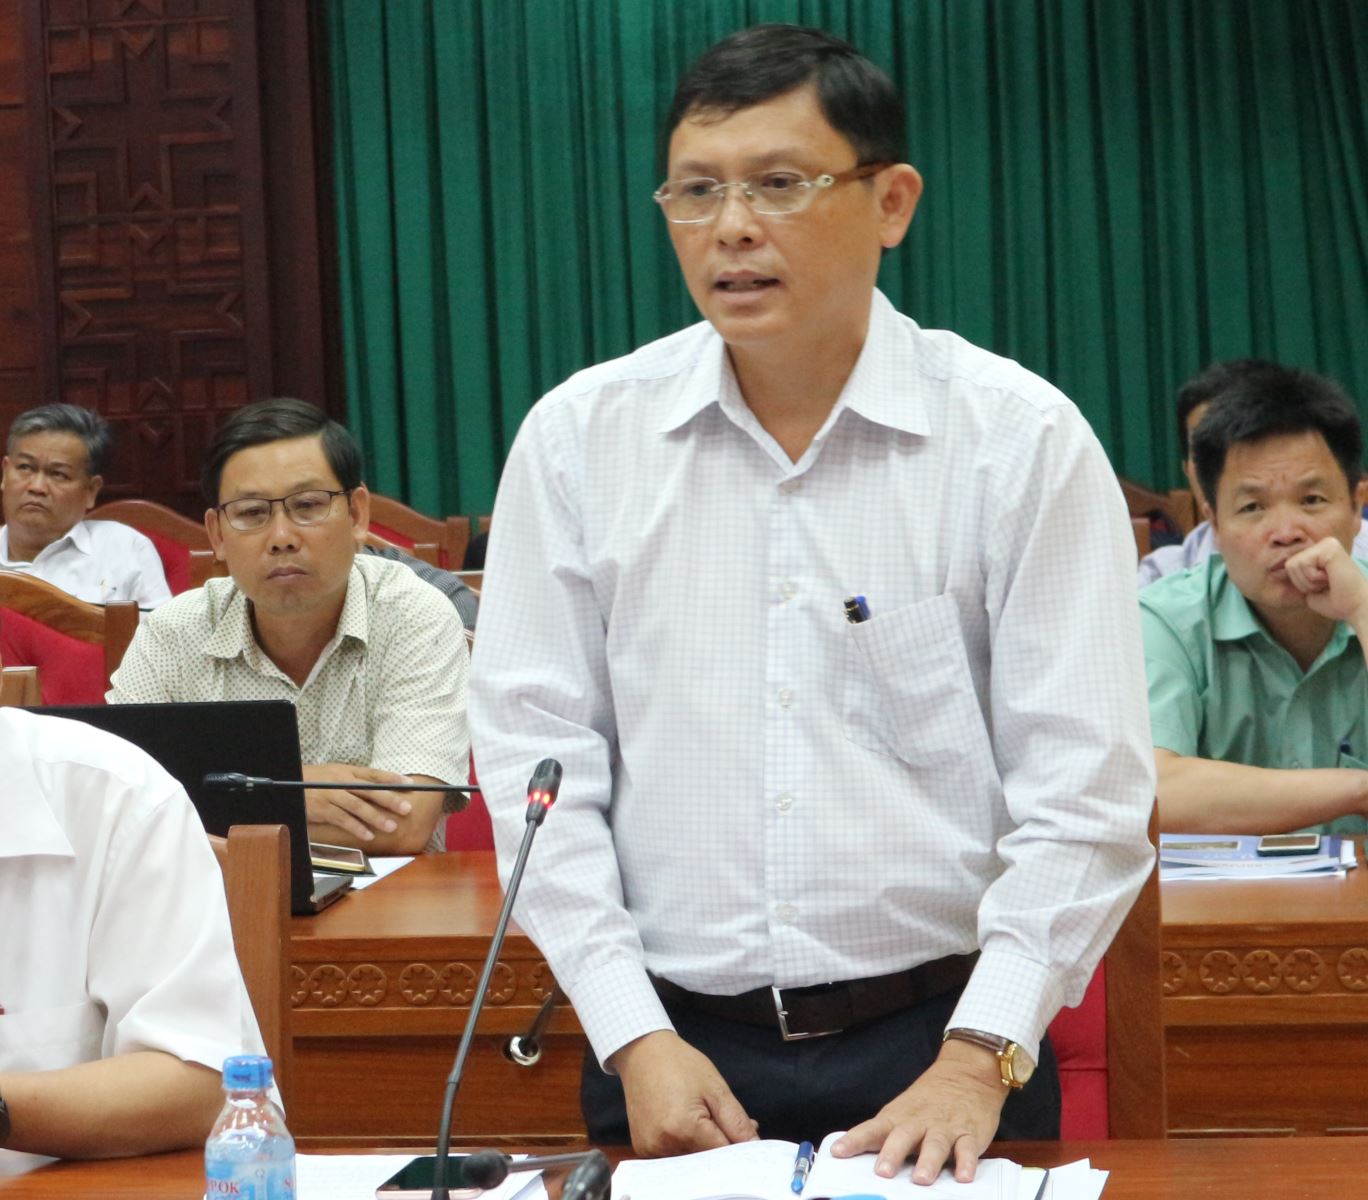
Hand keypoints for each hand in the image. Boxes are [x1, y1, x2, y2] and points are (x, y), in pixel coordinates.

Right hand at [301, 762, 412, 842]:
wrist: (289, 784)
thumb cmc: (315, 781)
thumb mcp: (335, 774)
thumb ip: (355, 780)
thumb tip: (378, 788)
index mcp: (348, 771)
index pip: (374, 774)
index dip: (392, 778)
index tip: (409, 784)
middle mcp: (342, 781)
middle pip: (370, 790)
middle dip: (390, 799)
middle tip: (406, 808)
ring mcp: (332, 795)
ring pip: (358, 806)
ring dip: (376, 817)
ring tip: (391, 826)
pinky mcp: (323, 809)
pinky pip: (343, 819)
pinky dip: (356, 827)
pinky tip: (368, 835)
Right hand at [607, 1030, 758, 1156]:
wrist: (643, 1052)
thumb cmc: (679, 1064)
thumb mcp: (716, 1088)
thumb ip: (737, 1123)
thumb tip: (754, 1147)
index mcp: (683, 1128)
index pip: (723, 1157)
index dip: (738, 1148)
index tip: (745, 1137)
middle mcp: (663, 1145)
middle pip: (707, 1163)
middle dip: (722, 1148)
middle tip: (727, 1122)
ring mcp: (650, 1149)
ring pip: (691, 1163)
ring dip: (704, 1148)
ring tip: (705, 1117)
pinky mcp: (644, 1149)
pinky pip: (674, 1158)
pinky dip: (686, 1147)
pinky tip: (688, 1125)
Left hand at [829, 1039, 1007, 1185]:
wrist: (965, 1073)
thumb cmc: (927, 1101)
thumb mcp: (902, 1111)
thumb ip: (883, 1134)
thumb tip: (853, 1157)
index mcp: (898, 1118)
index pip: (872, 1129)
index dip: (854, 1140)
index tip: (838, 1152)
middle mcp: (919, 1122)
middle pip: (903, 1136)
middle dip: (892, 1153)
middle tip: (883, 1172)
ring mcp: (944, 1127)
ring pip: (936, 1144)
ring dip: (928, 1161)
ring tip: (921, 1179)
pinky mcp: (969, 1133)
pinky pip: (968, 1148)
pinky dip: (967, 1162)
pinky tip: (964, 1176)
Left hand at [1284, 537, 1367, 627]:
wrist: (1355, 608)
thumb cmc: (1335, 601)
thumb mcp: (1307, 588)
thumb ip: (1295, 576)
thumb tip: (1276, 570)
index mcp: (1319, 553)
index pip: (1289, 566)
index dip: (1300, 583)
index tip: (1322, 587)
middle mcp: (1323, 544)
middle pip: (1289, 564)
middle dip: (1303, 582)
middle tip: (1326, 585)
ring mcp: (1327, 543)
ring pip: (1293, 564)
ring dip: (1309, 581)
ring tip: (1328, 581)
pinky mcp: (1329, 547)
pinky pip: (1303, 563)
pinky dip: (1313, 577)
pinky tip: (1330, 577)